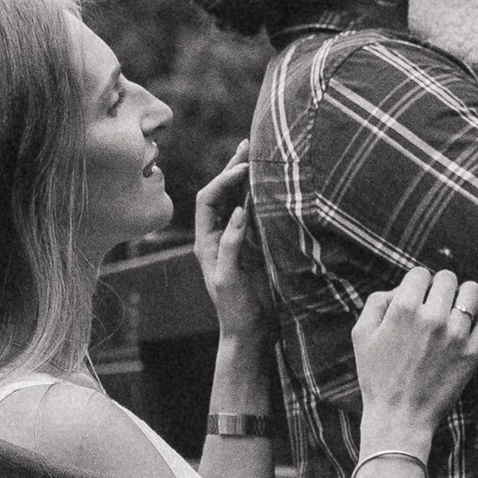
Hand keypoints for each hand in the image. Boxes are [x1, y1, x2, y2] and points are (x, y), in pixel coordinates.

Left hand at [193, 152, 268, 343]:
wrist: (251, 332)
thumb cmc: (235, 309)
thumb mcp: (228, 278)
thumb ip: (231, 245)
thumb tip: (238, 211)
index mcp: (205, 241)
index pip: (207, 199)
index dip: (223, 181)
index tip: (242, 170)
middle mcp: (218, 235)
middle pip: (222, 192)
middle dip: (233, 168)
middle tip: (249, 145)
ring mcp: (236, 238)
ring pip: (238, 200)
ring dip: (247, 178)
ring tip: (260, 154)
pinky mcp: (254, 245)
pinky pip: (255, 213)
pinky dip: (261, 195)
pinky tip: (272, 183)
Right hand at [351, 265, 477, 450]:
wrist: (399, 418)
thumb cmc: (377, 377)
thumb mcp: (361, 335)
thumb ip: (377, 301)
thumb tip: (401, 288)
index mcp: (404, 309)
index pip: (420, 273)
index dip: (416, 284)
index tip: (415, 300)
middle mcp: (432, 317)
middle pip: (447, 278)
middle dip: (439, 289)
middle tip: (433, 307)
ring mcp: (456, 335)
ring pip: (472, 291)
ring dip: (462, 297)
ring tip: (453, 312)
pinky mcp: (473, 353)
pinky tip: (468, 326)